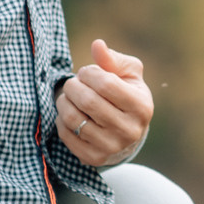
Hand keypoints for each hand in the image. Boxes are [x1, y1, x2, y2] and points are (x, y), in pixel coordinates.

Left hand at [57, 38, 152, 166]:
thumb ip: (112, 59)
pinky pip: (66, 135)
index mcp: (141, 107)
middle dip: (73, 85)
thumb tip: (97, 45)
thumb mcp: (128, 74)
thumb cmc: (126, 95)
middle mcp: (129, 131)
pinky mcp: (93, 158)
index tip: (86, 72)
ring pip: (73, 119)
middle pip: (88, 101)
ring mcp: (111, 147)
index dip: (90, 73)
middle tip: (73, 82)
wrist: (128, 133)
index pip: (106, 84)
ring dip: (64, 101)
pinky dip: (61, 120)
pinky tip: (70, 113)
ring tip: (69, 96)